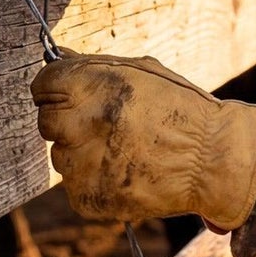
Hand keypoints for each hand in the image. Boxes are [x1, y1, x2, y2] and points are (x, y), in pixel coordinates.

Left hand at [31, 53, 255, 227]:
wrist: (213, 162)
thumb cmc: (180, 109)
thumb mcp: (143, 72)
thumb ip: (95, 66)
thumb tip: (59, 58)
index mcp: (91, 87)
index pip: (42, 85)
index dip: (57, 89)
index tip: (72, 95)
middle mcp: (80, 125)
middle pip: (47, 122)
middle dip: (69, 121)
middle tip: (105, 126)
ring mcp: (81, 166)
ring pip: (62, 156)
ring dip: (83, 152)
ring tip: (125, 150)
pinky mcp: (86, 198)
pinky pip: (75, 185)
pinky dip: (94, 180)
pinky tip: (126, 171)